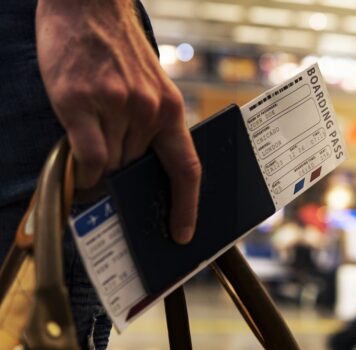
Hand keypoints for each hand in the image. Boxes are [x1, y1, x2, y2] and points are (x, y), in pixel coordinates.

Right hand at [36, 0, 200, 243]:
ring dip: (100, 167)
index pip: (187, 169)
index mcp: (171, 109)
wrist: (88, 6)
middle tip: (113, 180)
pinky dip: (83, 166)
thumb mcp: (150, 88)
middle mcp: (148, 111)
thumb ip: (150, 128)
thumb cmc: (118, 52)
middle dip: (124, 179)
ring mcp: (115, 106)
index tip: (182, 233)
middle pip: (136, 170)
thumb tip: (137, 173)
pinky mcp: (80, 102)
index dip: (187, 206)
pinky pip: (87, 155)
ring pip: (110, 165)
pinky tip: (79, 160)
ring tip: (91, 143)